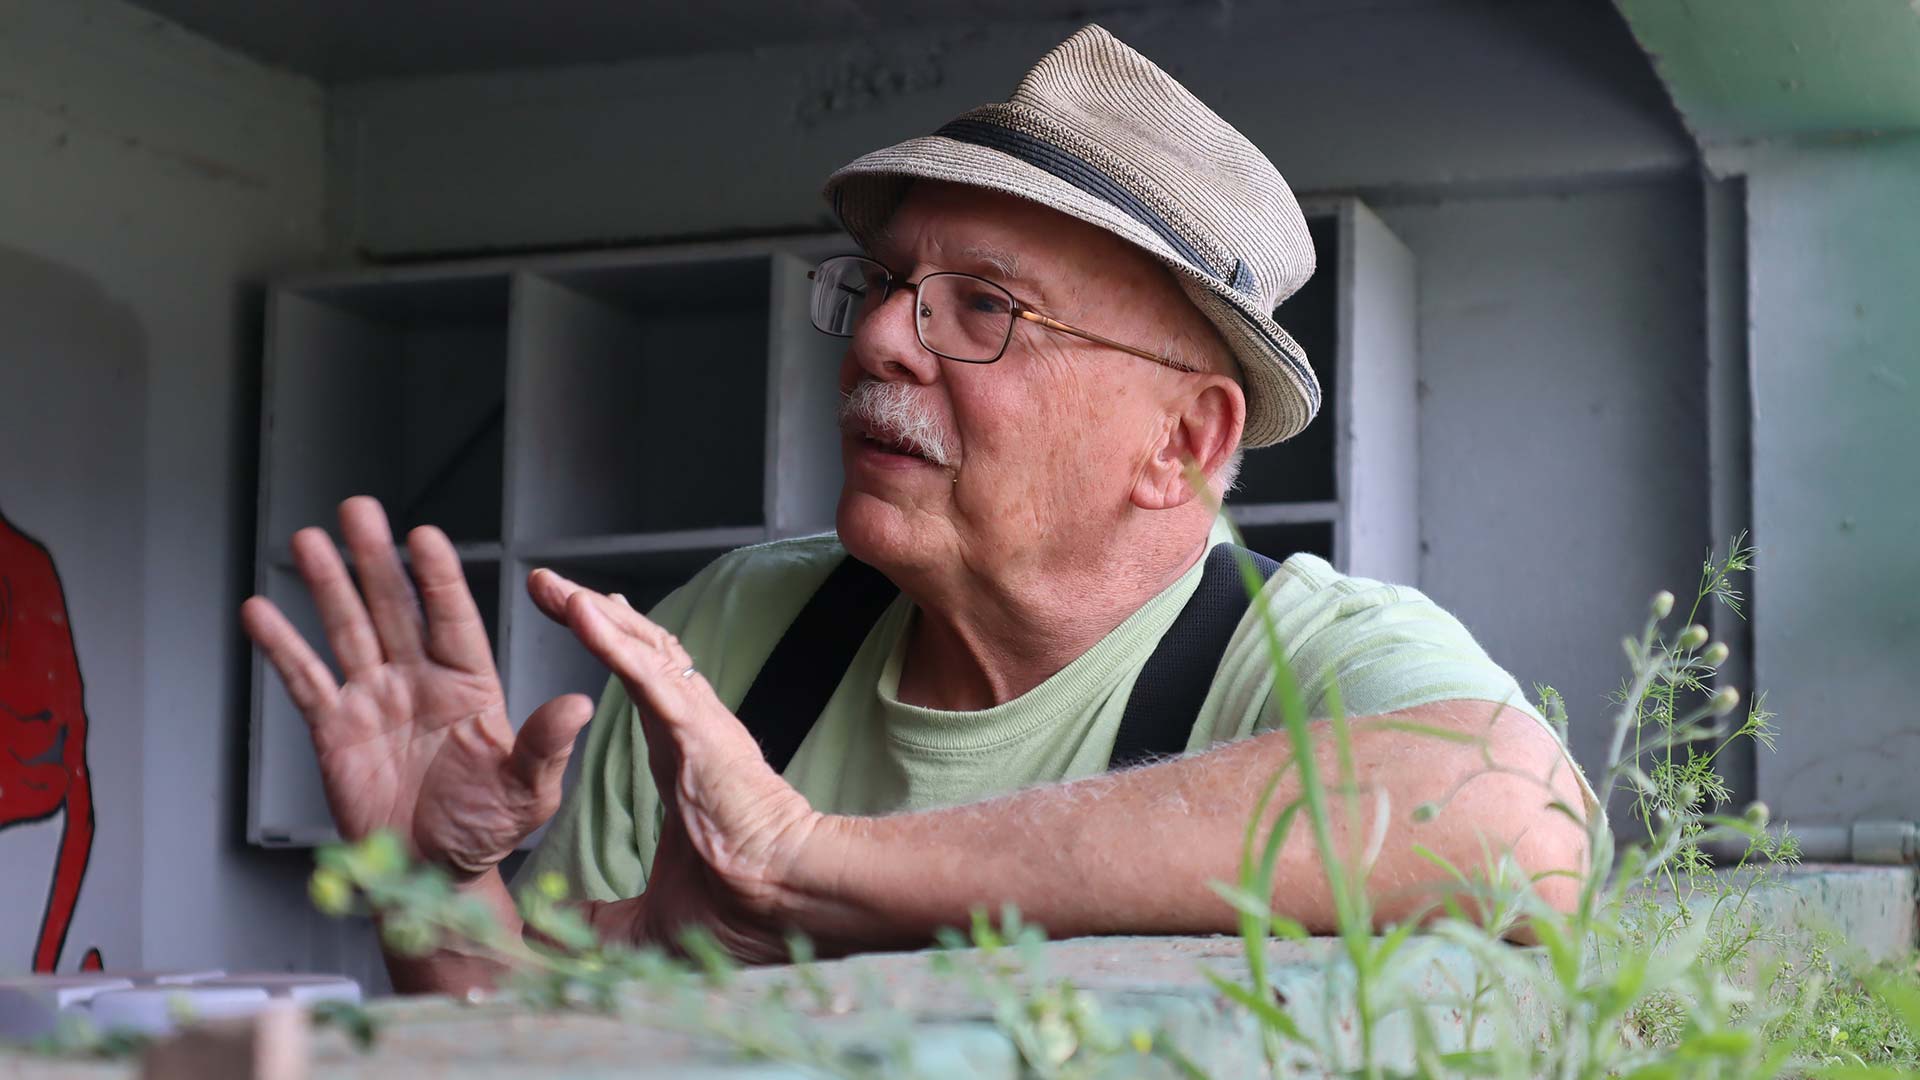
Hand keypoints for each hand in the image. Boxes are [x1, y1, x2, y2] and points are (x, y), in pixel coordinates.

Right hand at [242, 497, 594, 878]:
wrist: (432, 874)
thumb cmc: (487, 829)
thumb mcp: (527, 791)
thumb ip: (545, 745)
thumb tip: (580, 703)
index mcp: (470, 685)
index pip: (452, 619)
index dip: (437, 578)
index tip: (425, 536)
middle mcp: (420, 679)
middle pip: (394, 608)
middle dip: (375, 559)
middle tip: (359, 507)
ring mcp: (375, 699)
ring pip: (348, 630)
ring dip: (327, 585)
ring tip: (307, 539)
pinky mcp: (335, 729)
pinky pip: (306, 680)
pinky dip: (283, 647)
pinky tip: (259, 610)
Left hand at [528, 569, 827, 962]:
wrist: (784, 902)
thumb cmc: (739, 908)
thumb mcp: (647, 921)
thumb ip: (599, 921)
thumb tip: (553, 930)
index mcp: (682, 761)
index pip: (646, 687)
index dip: (616, 646)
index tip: (586, 614)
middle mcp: (690, 730)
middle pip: (638, 652)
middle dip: (590, 613)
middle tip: (546, 584)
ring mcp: (697, 725)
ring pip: (643, 652)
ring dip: (594, 614)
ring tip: (549, 585)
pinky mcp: (699, 730)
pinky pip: (650, 676)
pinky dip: (614, 642)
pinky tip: (582, 612)